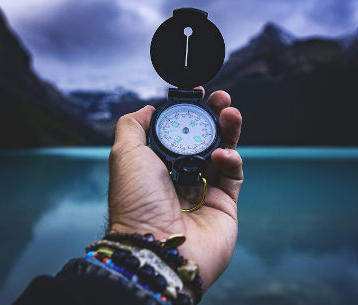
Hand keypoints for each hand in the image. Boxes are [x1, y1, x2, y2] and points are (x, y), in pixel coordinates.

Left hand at [107, 88, 242, 292]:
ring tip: (231, 113)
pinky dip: (230, 159)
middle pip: (204, 139)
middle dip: (214, 116)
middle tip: (222, 98)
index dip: (189, 112)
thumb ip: (133, 126)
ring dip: (229, 130)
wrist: (156, 247)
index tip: (198, 94)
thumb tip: (147, 109)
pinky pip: (233, 175)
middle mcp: (180, 177)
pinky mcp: (224, 205)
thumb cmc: (136, 204)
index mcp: (156, 165)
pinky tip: (221, 156)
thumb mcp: (124, 155)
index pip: (178, 132)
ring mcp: (203, 191)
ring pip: (223, 152)